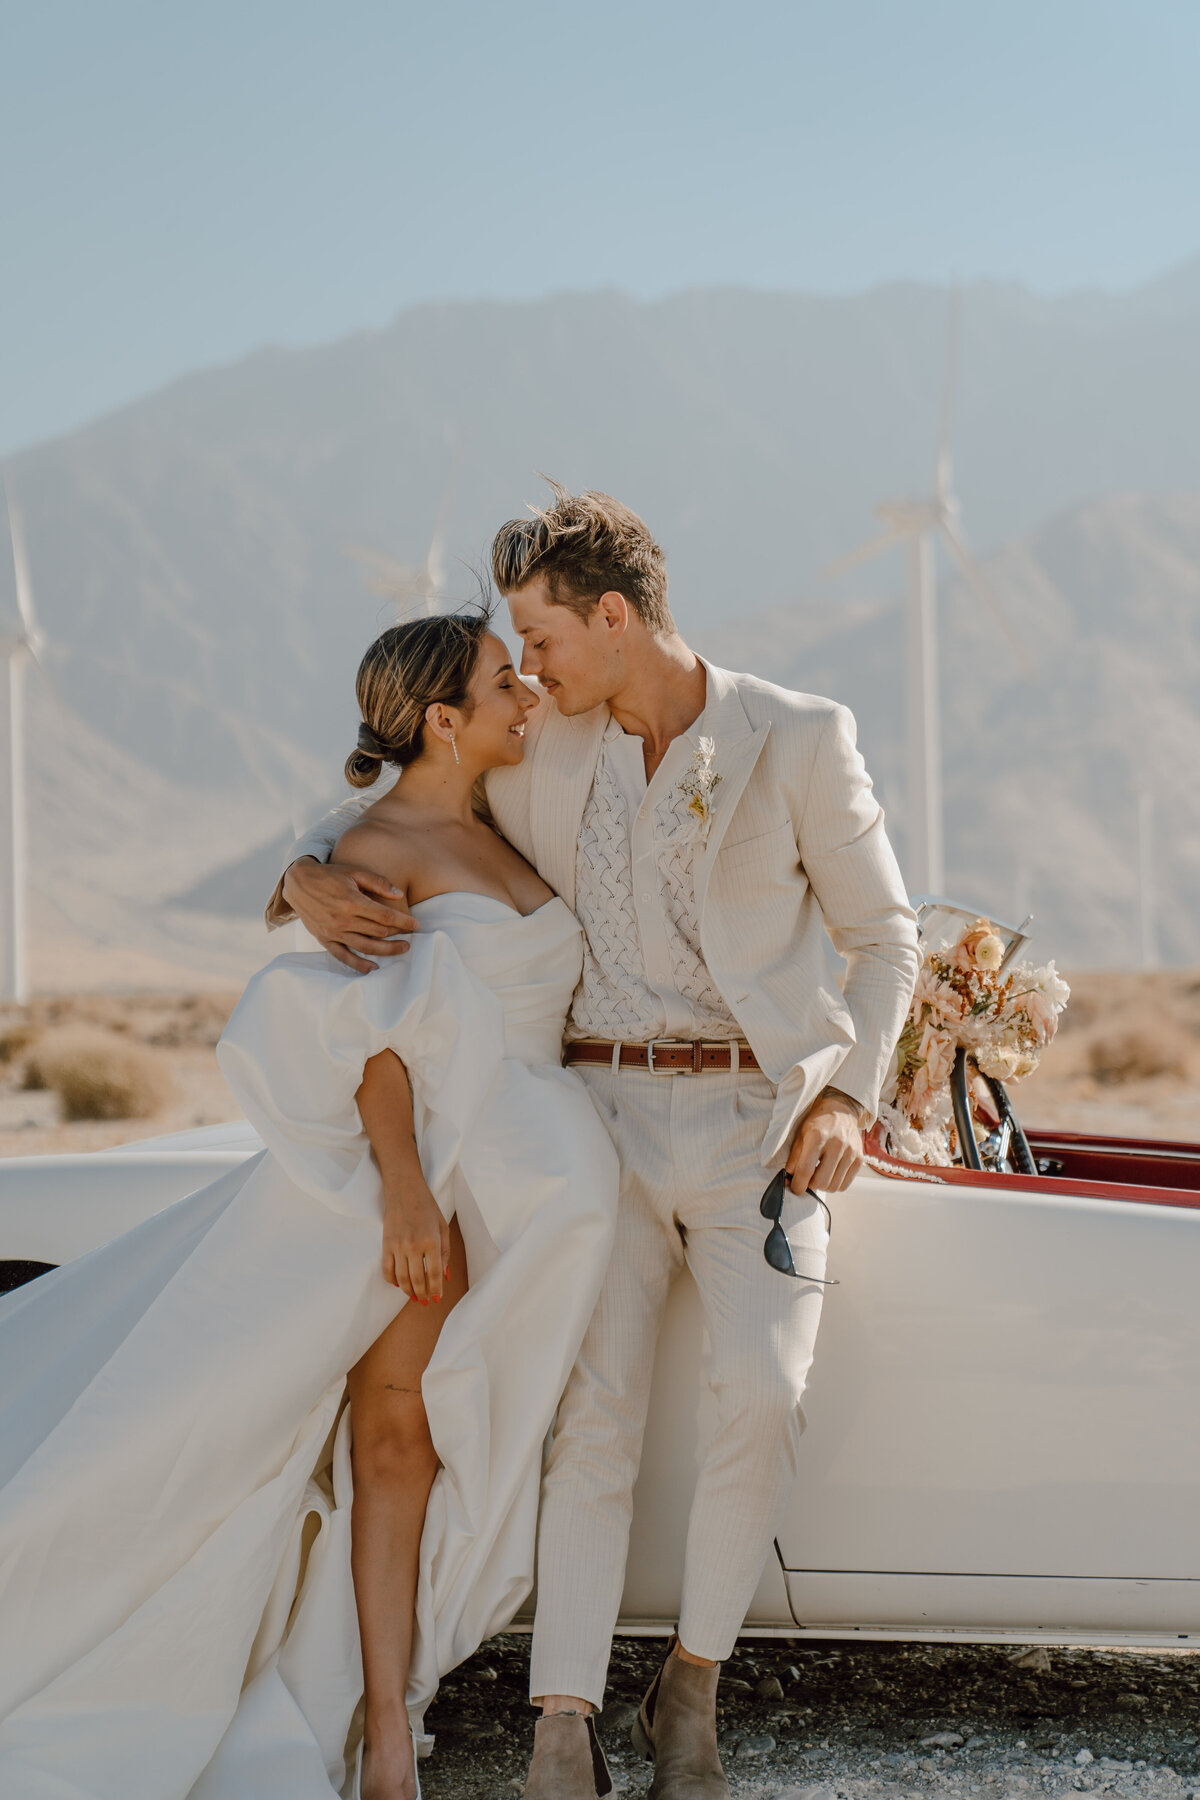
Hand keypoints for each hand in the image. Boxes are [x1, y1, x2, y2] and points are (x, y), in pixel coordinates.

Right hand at [282, 858, 416, 972]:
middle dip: (398, 935)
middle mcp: (343, 919)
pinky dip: (358, 964)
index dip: (404, 922)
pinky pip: (343, 956)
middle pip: (378, 933)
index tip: (416, 924)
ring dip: (386, 951)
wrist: (298, 883)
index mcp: (352, 901)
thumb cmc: (330, 875)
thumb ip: (378, 882)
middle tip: (411, 936)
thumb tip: (399, 894)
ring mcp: (333, 931)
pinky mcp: (324, 939)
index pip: (385, 916)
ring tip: (402, 949)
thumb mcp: (354, 872)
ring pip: (365, 947)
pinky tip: (372, 967)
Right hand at [382, 1181, 450, 1302]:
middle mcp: (414, 1246)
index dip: (436, 1290)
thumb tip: (445, 1276)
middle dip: (422, 1294)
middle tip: (425, 1301)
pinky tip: (398, 1284)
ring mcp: (397, 1246)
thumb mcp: (443, 1227)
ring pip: (401, 1278)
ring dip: (408, 1291)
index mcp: (431, 1241)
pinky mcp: (385, 1244)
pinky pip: (387, 1269)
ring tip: (413, 1296)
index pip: (434, 1274)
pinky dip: (392, 1280)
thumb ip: (445, 1252)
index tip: (437, 1298)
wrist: (404, 1189)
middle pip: (417, 1280)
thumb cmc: (427, 1206)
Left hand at [785, 1090, 863, 1193]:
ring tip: (818, 1174)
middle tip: (806, 1179)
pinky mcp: (860, 1159)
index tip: (795, 1187)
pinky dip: (835, 1184)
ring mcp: (850, 1152)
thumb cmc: (818, 1122)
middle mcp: (837, 1144)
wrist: (841, 1110)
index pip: (806, 1170)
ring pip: (833, 1186)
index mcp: (818, 1136)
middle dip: (810, 1185)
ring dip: (823, 1185)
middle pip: (821, 1181)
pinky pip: (845, 1184)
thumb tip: (789, 1179)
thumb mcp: (801, 1135)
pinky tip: (830, 1174)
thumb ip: (795, 1158)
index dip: (798, 1184)